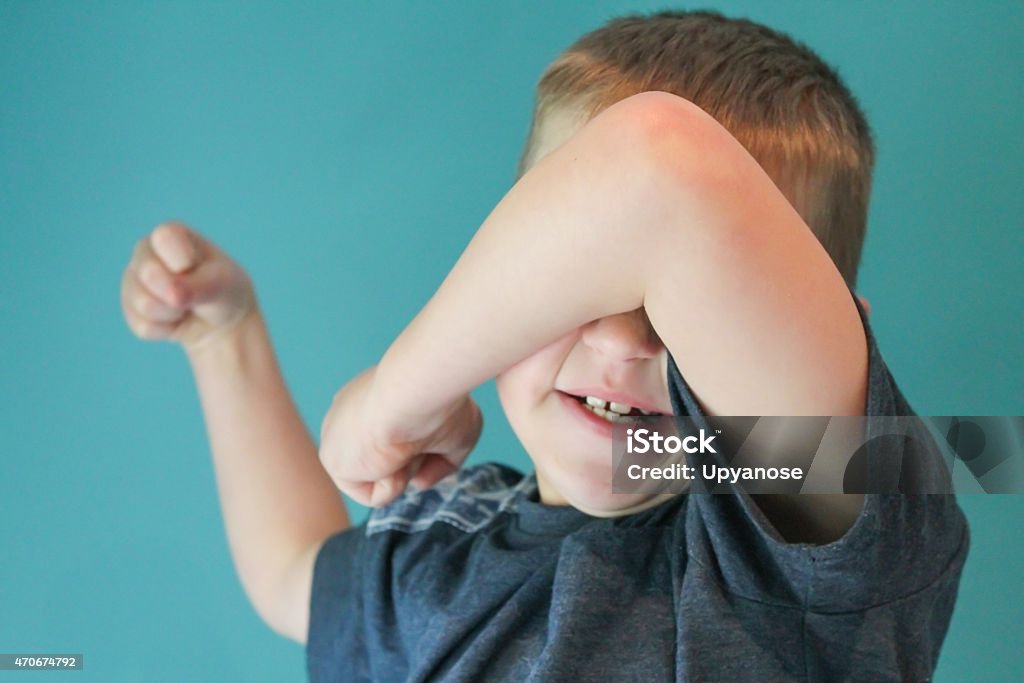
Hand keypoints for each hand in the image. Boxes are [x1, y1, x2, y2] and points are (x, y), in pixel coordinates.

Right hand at [120, 222, 256, 353]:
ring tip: (187, 305)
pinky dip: (168, 329)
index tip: (198, 266)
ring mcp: (133, 281)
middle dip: (179, 292)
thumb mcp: (221, 284)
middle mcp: (145, 252)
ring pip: (145, 304)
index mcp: (169, 234)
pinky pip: (144, 326)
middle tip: (196, 293)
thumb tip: (172, 295)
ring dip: (175, 313)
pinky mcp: (130, 310)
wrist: (220, 321)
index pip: (165, 238)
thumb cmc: (223, 290)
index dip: (184, 259)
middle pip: (150, 273)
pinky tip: (176, 319)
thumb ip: (197, 286)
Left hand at [319, 366, 481, 506]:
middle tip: (421, 435)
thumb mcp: (457, 432)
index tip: (434, 421)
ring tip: (408, 445)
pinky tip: (393, 457)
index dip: (418, 439)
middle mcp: (351, 414)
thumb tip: (420, 483)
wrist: (415, 392)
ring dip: (405, 468)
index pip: (389, 432)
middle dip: (412, 455)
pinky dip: (392, 485)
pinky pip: (371, 494)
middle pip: (386, 455)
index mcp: (374, 398)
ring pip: (381, 474)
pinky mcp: (332, 460)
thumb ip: (443, 459)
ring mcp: (339, 436)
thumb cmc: (440, 402)